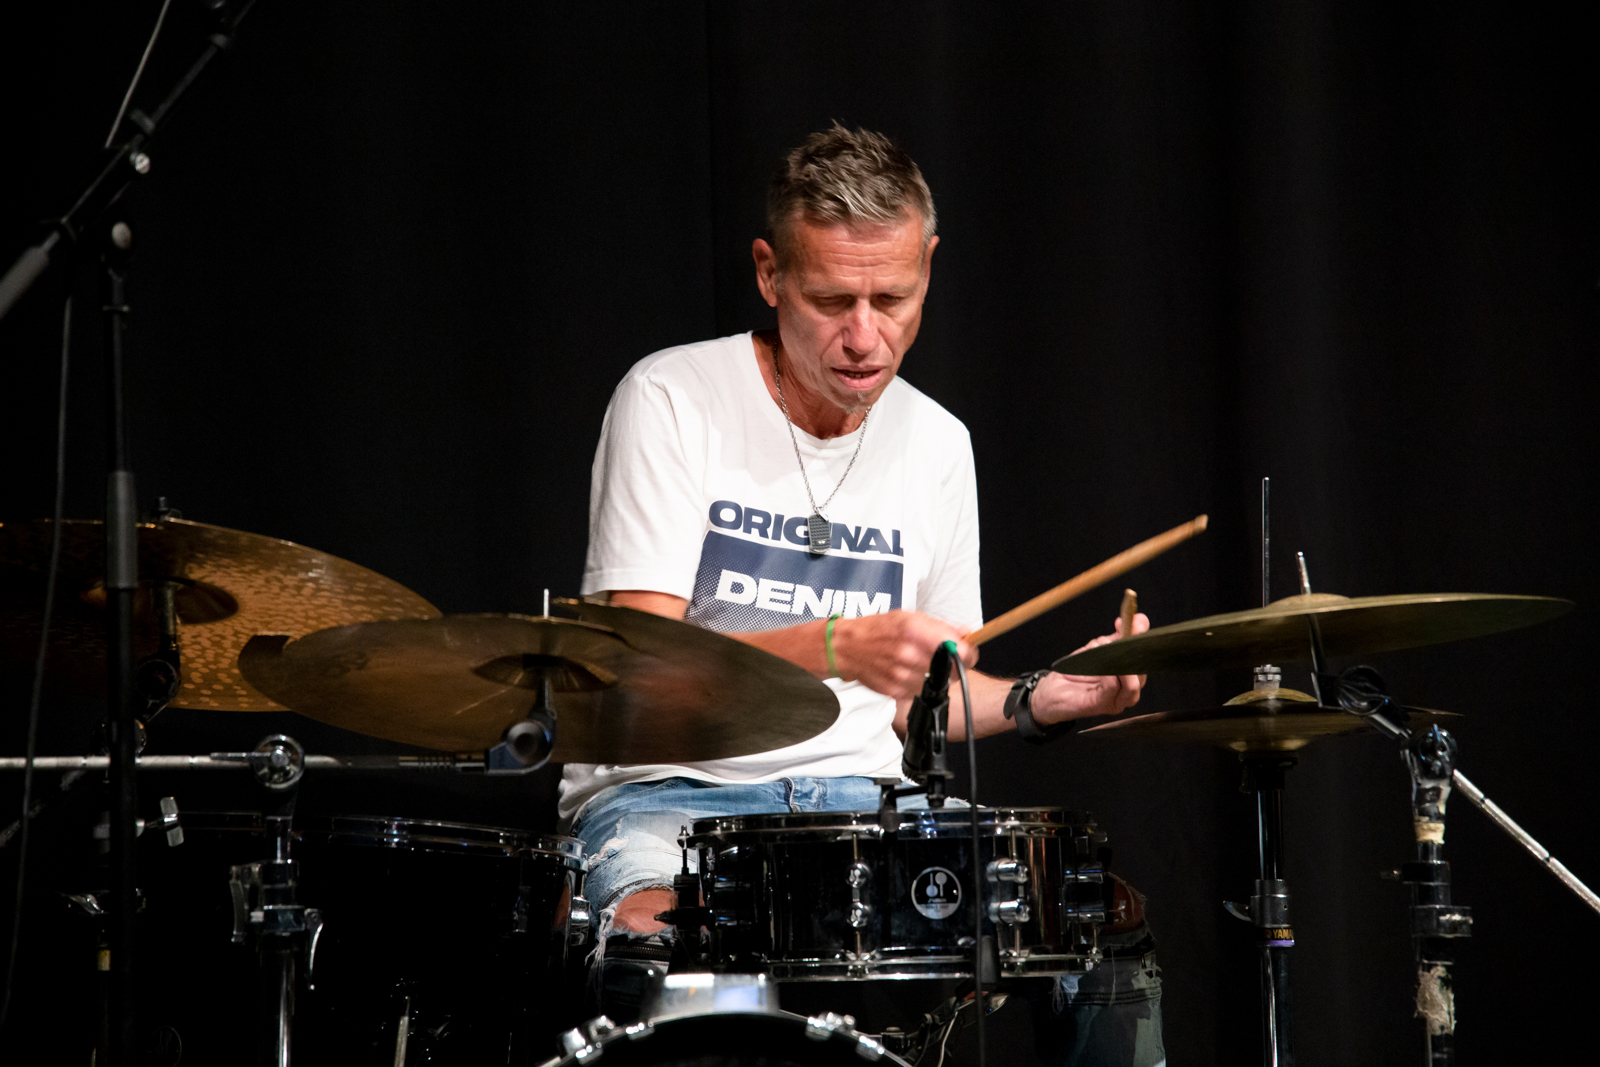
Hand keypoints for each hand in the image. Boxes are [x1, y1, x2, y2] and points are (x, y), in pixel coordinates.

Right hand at [834, 610, 977, 699]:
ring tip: (922, 664)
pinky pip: (920, 691)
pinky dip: (920, 684)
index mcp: (915, 630)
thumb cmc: (879, 629)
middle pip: (951, 670)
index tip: (968, 653)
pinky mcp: (895, 690)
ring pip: (938, 683)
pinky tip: (909, 672)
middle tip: (945, 659)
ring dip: (936, 676)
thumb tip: (967, 632)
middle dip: (953, 665)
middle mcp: (909, 653)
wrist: (847, 648)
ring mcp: (901, 674)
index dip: (968, 654)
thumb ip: (940, 626)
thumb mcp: (909, 617)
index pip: (958, 650)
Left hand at [1029, 612, 1148, 724]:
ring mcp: (1116, 701)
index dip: (1142, 638)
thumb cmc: (1076, 671)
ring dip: (1120, 662)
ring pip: (1132, 685)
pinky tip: (1099, 662)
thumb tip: (1139, 620)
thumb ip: (1119, 636)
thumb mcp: (1099, 648)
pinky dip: (1108, 673)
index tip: (1136, 621)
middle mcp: (1127, 692)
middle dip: (1133, 649)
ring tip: (1104, 647)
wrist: (1052, 690)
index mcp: (1130, 677)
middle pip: (1142, 672)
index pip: (1145, 659)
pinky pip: (1112, 688)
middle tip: (1123, 632)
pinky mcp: (1101, 706)